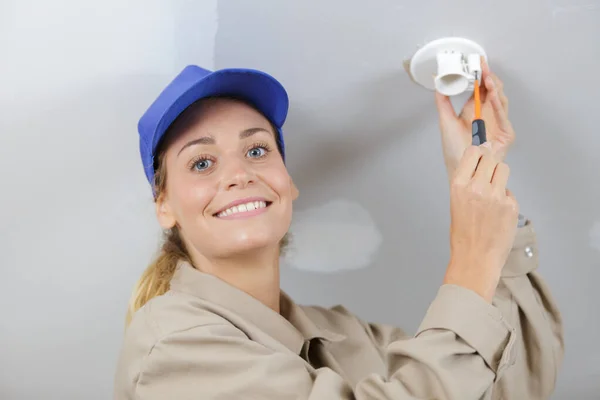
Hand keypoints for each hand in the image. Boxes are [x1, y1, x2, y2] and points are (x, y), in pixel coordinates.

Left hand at [434, 57, 514, 180]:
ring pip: (501, 100)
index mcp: (474, 110)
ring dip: (495, 88)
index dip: (480, 75)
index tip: (476, 62)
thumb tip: (438, 84)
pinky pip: (504, 117)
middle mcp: (488, 115)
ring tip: (487, 77)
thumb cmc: (455, 151)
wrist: (461, 169)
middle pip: (493, 91)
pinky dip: (499, 105)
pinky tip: (494, 95)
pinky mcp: (506, 135)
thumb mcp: (446, 121)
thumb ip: (443, 102)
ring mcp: (499, 124)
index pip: (481, 88)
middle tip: (482, 66)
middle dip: (489, 77)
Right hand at [443, 144, 518, 301]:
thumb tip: (482, 156)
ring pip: (504, 170)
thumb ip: (468, 180)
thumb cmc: (463, 233)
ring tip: (493, 193)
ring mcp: (496, 196)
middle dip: (490, 164)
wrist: (475, 258)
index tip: (480, 157)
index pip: (474, 152)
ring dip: (500, 177)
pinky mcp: (511, 205)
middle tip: (487, 177)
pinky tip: (498, 213)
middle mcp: (478, 187)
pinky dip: (506, 198)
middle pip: (491, 158)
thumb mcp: (456, 201)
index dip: (479, 153)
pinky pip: (510, 192)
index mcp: (459, 185)